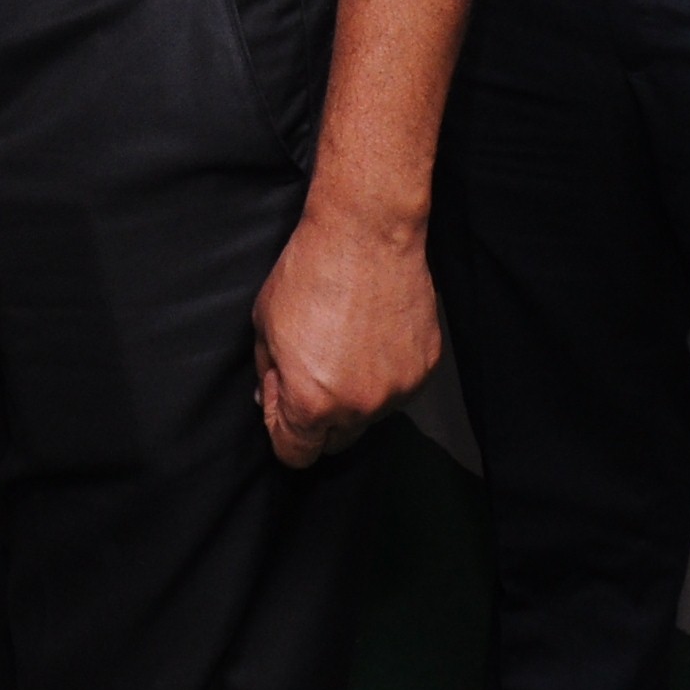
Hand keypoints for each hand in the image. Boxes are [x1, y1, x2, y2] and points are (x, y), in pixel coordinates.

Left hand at [251, 204, 441, 468]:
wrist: (366, 234)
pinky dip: (384, 373)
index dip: (281, 428)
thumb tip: (270, 398)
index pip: (296, 455)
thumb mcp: (265, 324)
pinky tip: (373, 335)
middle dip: (317, 417)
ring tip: (345, 343)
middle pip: (335, 441)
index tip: (281, 398)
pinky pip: (398, 388)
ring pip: (369, 414)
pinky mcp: (425, 370)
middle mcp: (358, 407)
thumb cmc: (309, 273)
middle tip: (311, 369)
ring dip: (353, 394)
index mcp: (312, 403)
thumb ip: (268, 372)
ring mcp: (397, 391)